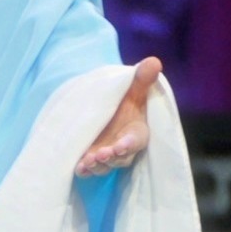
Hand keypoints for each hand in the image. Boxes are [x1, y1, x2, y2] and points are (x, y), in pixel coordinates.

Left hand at [76, 56, 165, 175]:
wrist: (105, 111)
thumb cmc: (123, 103)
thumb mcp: (131, 92)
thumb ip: (140, 80)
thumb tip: (153, 61)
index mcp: (136, 132)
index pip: (136, 141)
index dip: (129, 145)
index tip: (120, 146)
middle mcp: (123, 147)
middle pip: (120, 158)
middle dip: (111, 157)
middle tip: (101, 154)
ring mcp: (107, 155)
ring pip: (104, 166)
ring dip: (96, 165)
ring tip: (87, 160)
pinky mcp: (92, 159)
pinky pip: (89, 169)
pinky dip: (84, 170)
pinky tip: (77, 167)